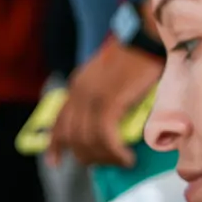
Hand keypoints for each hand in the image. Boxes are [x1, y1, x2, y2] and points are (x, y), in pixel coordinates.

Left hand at [49, 39, 162, 168]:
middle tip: (106, 164)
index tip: (55, 162)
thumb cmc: (137, 57)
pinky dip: (115, 152)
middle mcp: (78, 93)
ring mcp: (92, 97)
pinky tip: (126, 158)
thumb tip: (105, 125)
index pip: (58, 121)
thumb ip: (102, 98)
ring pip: (88, 140)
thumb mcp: (109, 78)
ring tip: (121, 161)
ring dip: (105, 157)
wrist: (147, 38)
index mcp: (77, 87)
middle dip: (87, 156)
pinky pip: (105, 136)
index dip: (55, 144)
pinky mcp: (109, 102)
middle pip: (72, 137)